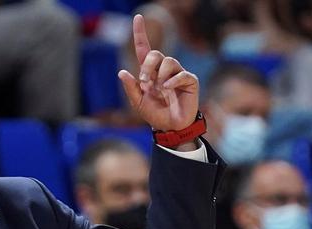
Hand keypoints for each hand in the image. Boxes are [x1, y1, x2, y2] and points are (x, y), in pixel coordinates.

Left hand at [117, 14, 199, 134]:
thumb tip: (122, 72)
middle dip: (148, 66)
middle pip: (156, 54)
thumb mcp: (138, 103)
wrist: (171, 128)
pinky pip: (181, 74)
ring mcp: (178, 74)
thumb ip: (131, 88)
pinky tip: (167, 90)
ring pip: (169, 61)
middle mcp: (164, 70)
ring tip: (158, 89)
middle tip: (144, 82)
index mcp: (150, 72)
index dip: (140, 32)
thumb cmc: (156, 115)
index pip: (145, 48)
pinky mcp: (190, 81)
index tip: (138, 17)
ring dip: (160, 75)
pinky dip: (172, 81)